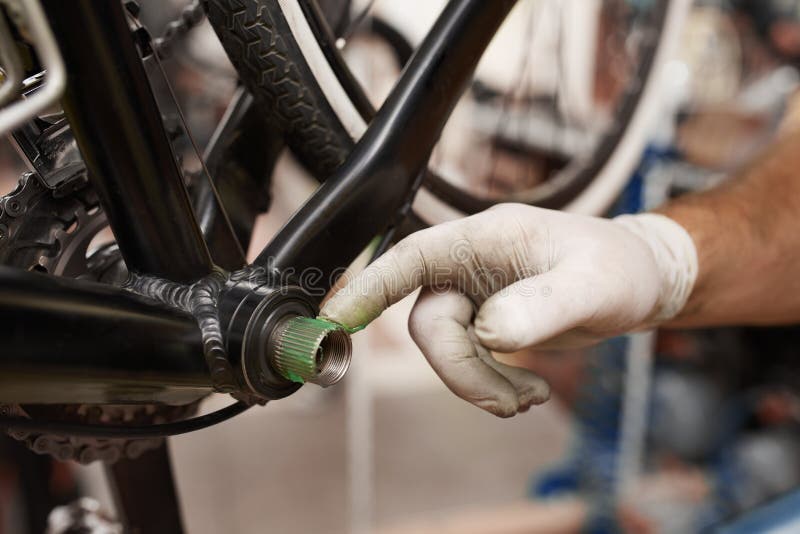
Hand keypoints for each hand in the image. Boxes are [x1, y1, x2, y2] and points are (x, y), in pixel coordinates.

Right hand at [321, 204, 696, 416]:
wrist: (641, 282)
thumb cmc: (621, 268)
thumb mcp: (593, 285)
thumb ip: (542, 307)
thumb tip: (488, 333)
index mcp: (486, 238)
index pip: (413, 257)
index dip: (369, 287)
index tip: (336, 318)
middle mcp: (472, 263)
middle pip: (429, 323)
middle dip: (463, 371)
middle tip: (509, 403)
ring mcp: (477, 292)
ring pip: (447, 348)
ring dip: (481, 385)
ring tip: (527, 400)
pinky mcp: (486, 318)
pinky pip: (467, 359)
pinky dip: (491, 386)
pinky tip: (528, 393)